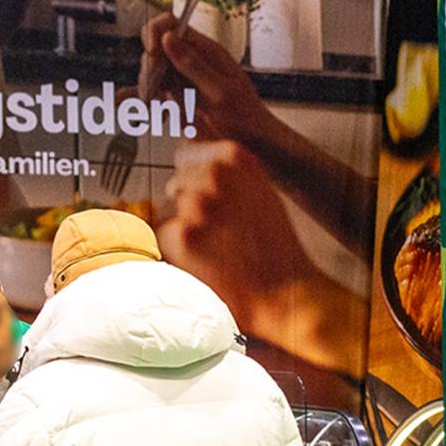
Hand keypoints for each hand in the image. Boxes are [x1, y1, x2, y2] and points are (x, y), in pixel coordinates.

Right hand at [139, 13, 280, 146]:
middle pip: (156, 50)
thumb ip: (193, 64)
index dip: (155, 32)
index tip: (152, 53)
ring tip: (162, 111)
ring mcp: (186, 78)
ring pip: (154, 73)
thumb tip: (168, 37)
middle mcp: (193, 60)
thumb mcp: (220, 92)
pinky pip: (159, 94)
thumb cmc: (246, 117)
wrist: (255, 141)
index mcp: (205, 50)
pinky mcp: (181, 96)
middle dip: (150, 69)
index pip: (170, 23)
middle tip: (156, 93)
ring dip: (150, 89)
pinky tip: (163, 117)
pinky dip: (154, 104)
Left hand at [159, 141, 360, 375]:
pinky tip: (204, 259)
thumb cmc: (275, 248)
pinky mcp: (181, 234)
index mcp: (235, 157)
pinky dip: (176, 250)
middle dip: (186, 204)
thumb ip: (229, 175)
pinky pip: (162, 236)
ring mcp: (196, 203)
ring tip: (213, 246)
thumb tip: (196, 167)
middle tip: (215, 230)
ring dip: (181, 226)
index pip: (187, 155)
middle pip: (175, 183)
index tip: (205, 197)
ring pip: (166, 209)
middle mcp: (214, 174)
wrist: (284, 291)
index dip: (193, 179)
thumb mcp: (259, 192)